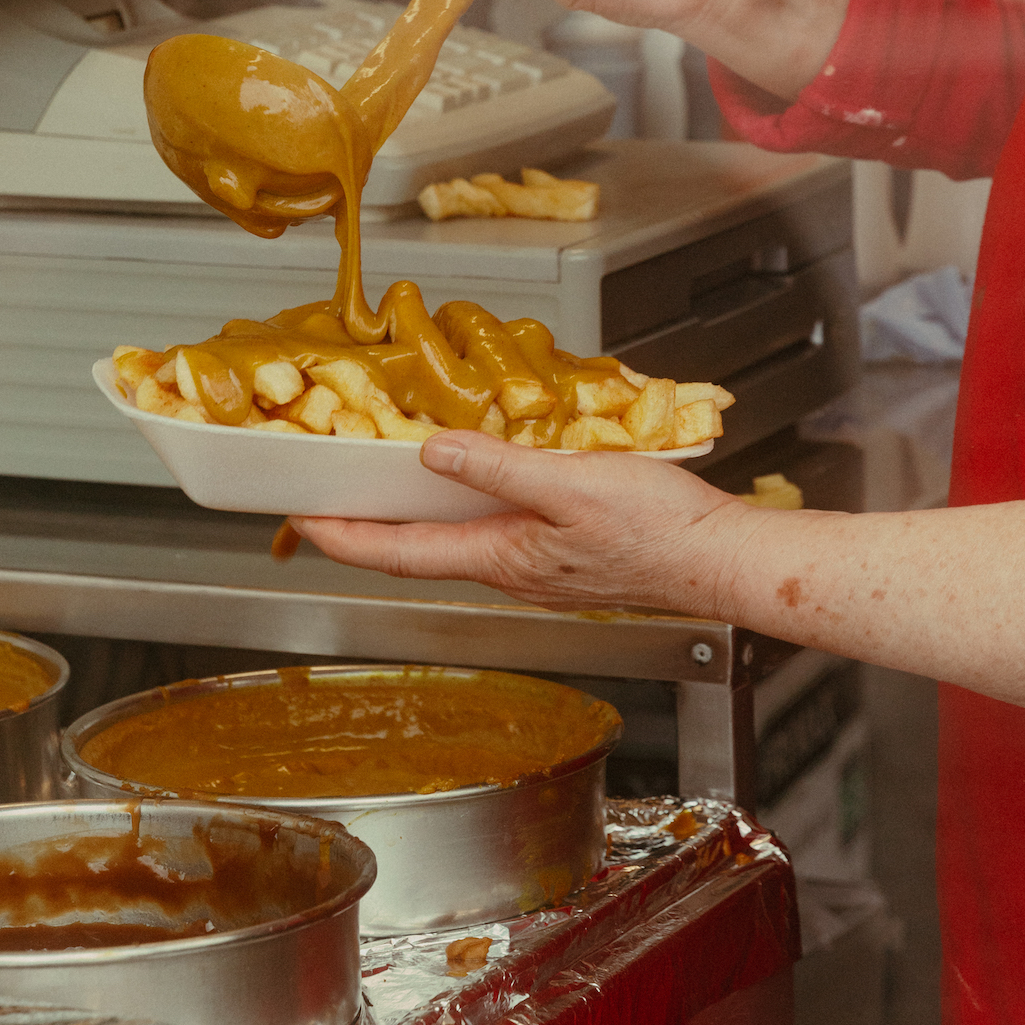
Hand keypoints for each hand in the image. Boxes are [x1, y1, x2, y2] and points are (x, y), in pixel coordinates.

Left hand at [290, 431, 758, 615]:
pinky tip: (479, 478)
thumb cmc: (661, 532)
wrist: (723, 559)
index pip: (400, 554)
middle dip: (369, 526)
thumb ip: (498, 468)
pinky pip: (496, 531)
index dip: (344, 537)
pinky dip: (468, 506)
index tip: (301, 521)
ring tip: (387, 480)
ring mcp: (539, 569)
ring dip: (416, 515)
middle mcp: (513, 571)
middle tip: (329, 497)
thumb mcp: (572, 484)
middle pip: (419, 551)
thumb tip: (434, 452)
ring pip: (457, 541)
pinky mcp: (566, 556)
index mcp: (503, 558)